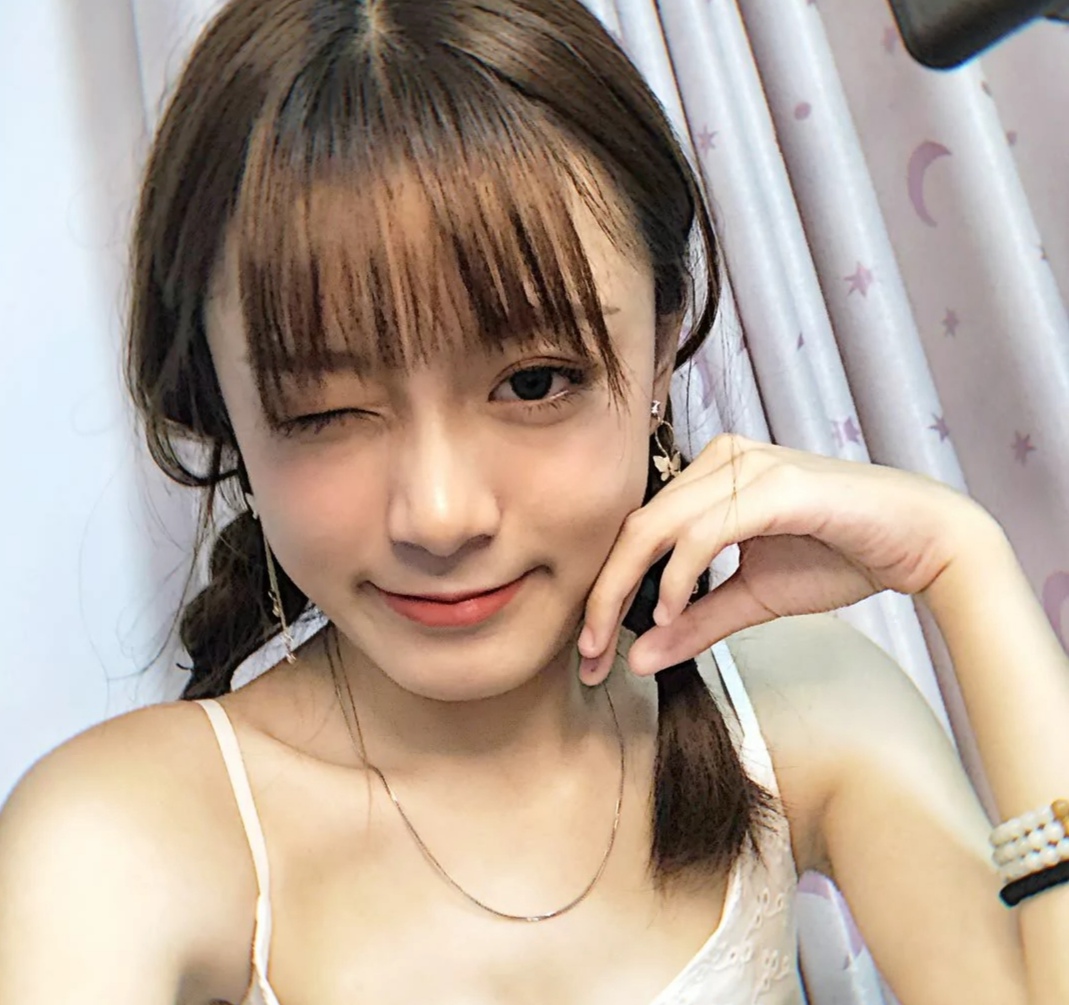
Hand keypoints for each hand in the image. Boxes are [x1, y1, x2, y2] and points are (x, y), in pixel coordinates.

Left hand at [577, 433, 994, 681]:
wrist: (920, 540)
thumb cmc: (840, 555)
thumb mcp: (751, 599)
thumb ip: (695, 622)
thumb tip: (638, 658)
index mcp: (709, 476)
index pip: (638, 532)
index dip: (604, 590)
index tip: (589, 651)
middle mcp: (720, 460)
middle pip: (634, 529)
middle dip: (600, 596)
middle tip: (585, 655)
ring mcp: (745, 466)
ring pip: (657, 526)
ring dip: (625, 589)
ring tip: (611, 642)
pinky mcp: (772, 485)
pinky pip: (704, 530)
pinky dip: (677, 574)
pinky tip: (666, 610)